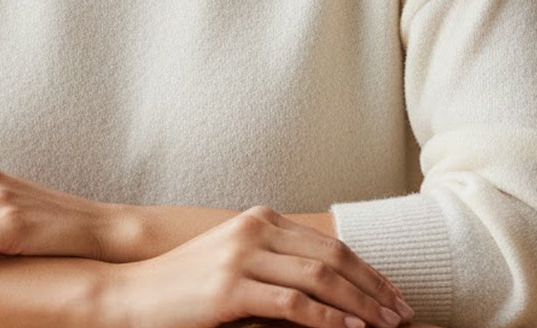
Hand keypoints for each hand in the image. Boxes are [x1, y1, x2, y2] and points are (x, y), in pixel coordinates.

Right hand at [102, 206, 413, 327]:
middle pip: (331, 257)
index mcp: (259, 220)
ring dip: (360, 305)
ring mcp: (241, 258)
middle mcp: (254, 230)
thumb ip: (275, 265)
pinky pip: (292, 304)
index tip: (394, 295)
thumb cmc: (185, 286)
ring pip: (319, 278)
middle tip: (404, 315)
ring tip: (388, 326)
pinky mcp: (230, 289)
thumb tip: (327, 289)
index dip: (367, 270)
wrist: (132, 295)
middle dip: (373, 288)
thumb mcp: (235, 264)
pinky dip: (328, 320)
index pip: (328, 243)